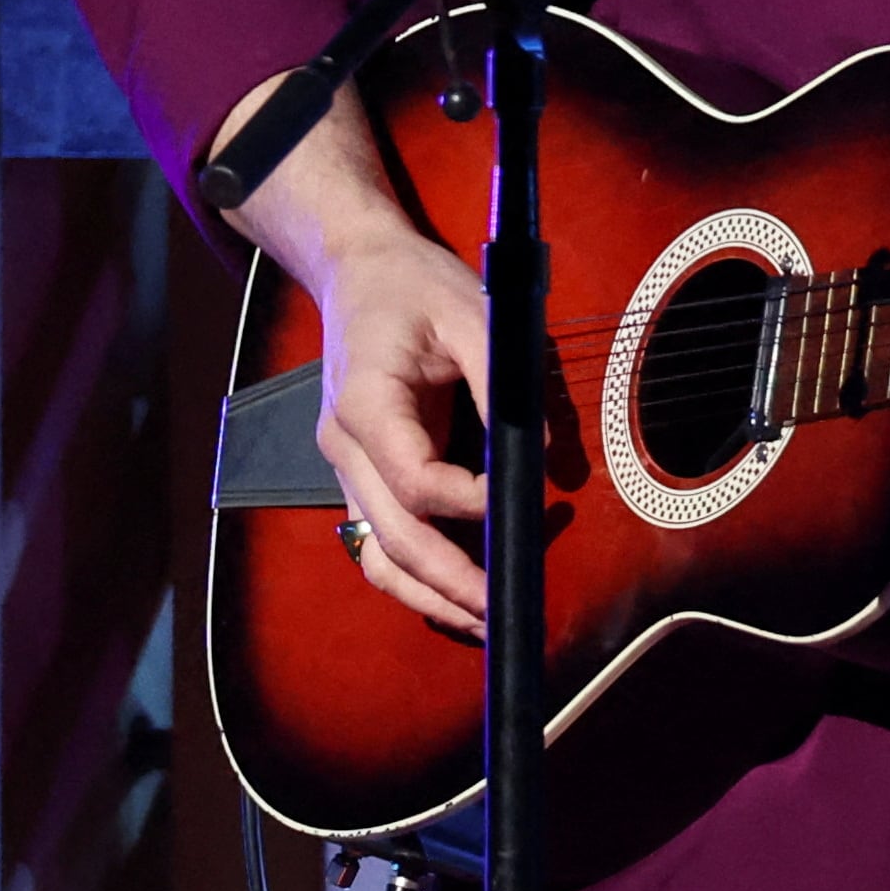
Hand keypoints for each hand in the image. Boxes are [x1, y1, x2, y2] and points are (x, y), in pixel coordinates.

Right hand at [308, 229, 495, 632]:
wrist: (357, 269)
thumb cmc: (415, 285)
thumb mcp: (472, 313)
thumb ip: (506, 383)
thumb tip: (546, 453)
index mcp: (365, 402)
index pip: (415, 480)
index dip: (471, 501)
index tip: (524, 498)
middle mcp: (344, 445)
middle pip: (391, 538)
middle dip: (449, 582)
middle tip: (504, 611)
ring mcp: (344, 466)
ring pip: (375, 555)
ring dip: (426, 596)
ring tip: (482, 622)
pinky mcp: (357, 474)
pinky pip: (377, 540)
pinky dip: (412, 576)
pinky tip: (454, 595)